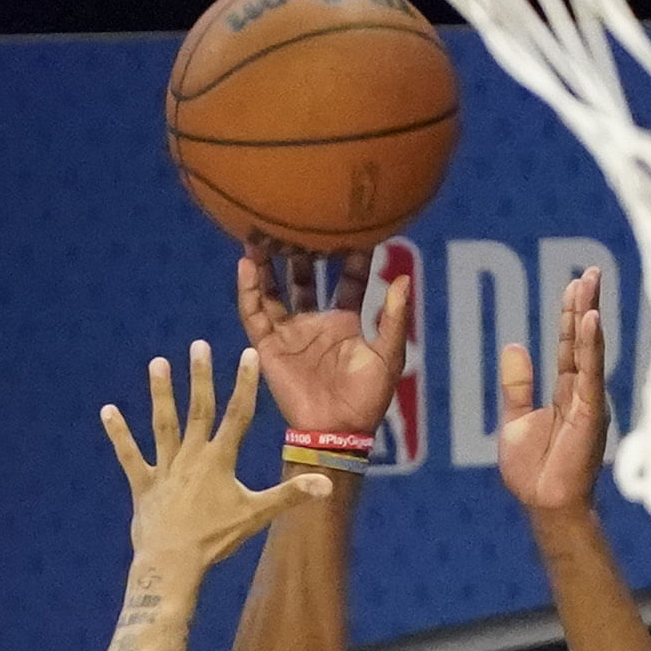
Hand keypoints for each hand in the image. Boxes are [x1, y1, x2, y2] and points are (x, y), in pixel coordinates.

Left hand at [100, 341, 287, 577]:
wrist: (172, 564)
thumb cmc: (215, 540)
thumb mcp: (256, 516)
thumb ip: (290, 495)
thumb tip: (327, 484)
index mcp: (219, 461)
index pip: (237, 416)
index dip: (245, 385)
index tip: (248, 355)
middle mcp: (191, 457)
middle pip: (198, 410)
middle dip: (200, 377)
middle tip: (198, 346)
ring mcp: (165, 469)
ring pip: (163, 425)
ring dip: (160, 394)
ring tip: (157, 364)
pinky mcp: (143, 484)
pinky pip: (129, 456)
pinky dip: (118, 434)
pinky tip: (108, 411)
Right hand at [237, 237, 409, 444]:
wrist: (336, 432)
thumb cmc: (367, 399)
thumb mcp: (388, 356)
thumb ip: (394, 318)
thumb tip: (404, 278)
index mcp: (347, 321)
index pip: (349, 279)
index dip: (352, 256)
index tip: (354, 226)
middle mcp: (316, 321)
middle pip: (305, 276)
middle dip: (302, 249)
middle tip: (301, 219)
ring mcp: (291, 332)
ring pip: (275, 288)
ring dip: (269, 262)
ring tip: (263, 232)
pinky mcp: (270, 345)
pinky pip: (254, 312)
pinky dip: (248, 288)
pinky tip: (246, 262)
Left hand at [494, 264, 612, 520]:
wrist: (544, 505)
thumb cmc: (533, 472)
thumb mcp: (515, 420)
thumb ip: (517, 385)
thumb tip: (515, 345)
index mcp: (565, 392)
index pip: (569, 345)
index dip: (570, 314)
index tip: (574, 283)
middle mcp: (581, 392)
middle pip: (583, 340)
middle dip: (585, 304)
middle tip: (590, 271)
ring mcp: (588, 402)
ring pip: (589, 350)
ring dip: (589, 315)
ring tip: (591, 283)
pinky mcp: (590, 414)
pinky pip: (589, 373)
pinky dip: (590, 346)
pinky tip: (591, 320)